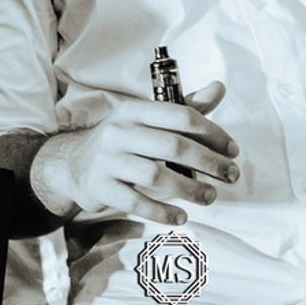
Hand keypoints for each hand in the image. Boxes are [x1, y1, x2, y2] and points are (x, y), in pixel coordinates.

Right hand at [31, 82, 240, 225]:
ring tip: (210, 197)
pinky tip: (180, 216)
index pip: (181, 115)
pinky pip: (135, 202)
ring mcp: (107, 160)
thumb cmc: (123, 142)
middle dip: (209, 162)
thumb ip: (185, 108)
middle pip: (173, 145)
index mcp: (135, 110)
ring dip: (190, 189)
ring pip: (156, 175)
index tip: (232, 151)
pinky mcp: (100, 188)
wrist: (73, 164)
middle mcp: (119, 131)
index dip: (213, 133)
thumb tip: (219, 88)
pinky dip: (162, 211)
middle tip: (230, 175)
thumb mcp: (148, 120)